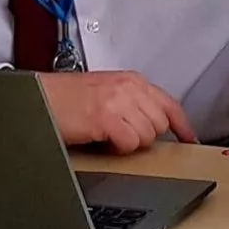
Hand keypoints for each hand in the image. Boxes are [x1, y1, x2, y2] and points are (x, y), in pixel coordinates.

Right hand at [38, 70, 194, 152]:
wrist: (40, 97)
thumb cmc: (66, 97)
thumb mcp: (106, 91)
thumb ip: (131, 101)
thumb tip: (150, 123)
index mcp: (131, 80)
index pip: (169, 104)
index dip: (182, 125)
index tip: (189, 138)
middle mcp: (128, 88)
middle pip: (160, 123)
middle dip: (143, 136)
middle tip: (121, 135)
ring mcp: (119, 102)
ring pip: (146, 135)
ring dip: (129, 142)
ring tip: (108, 136)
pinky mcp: (107, 118)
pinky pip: (129, 143)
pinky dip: (117, 148)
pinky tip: (103, 141)